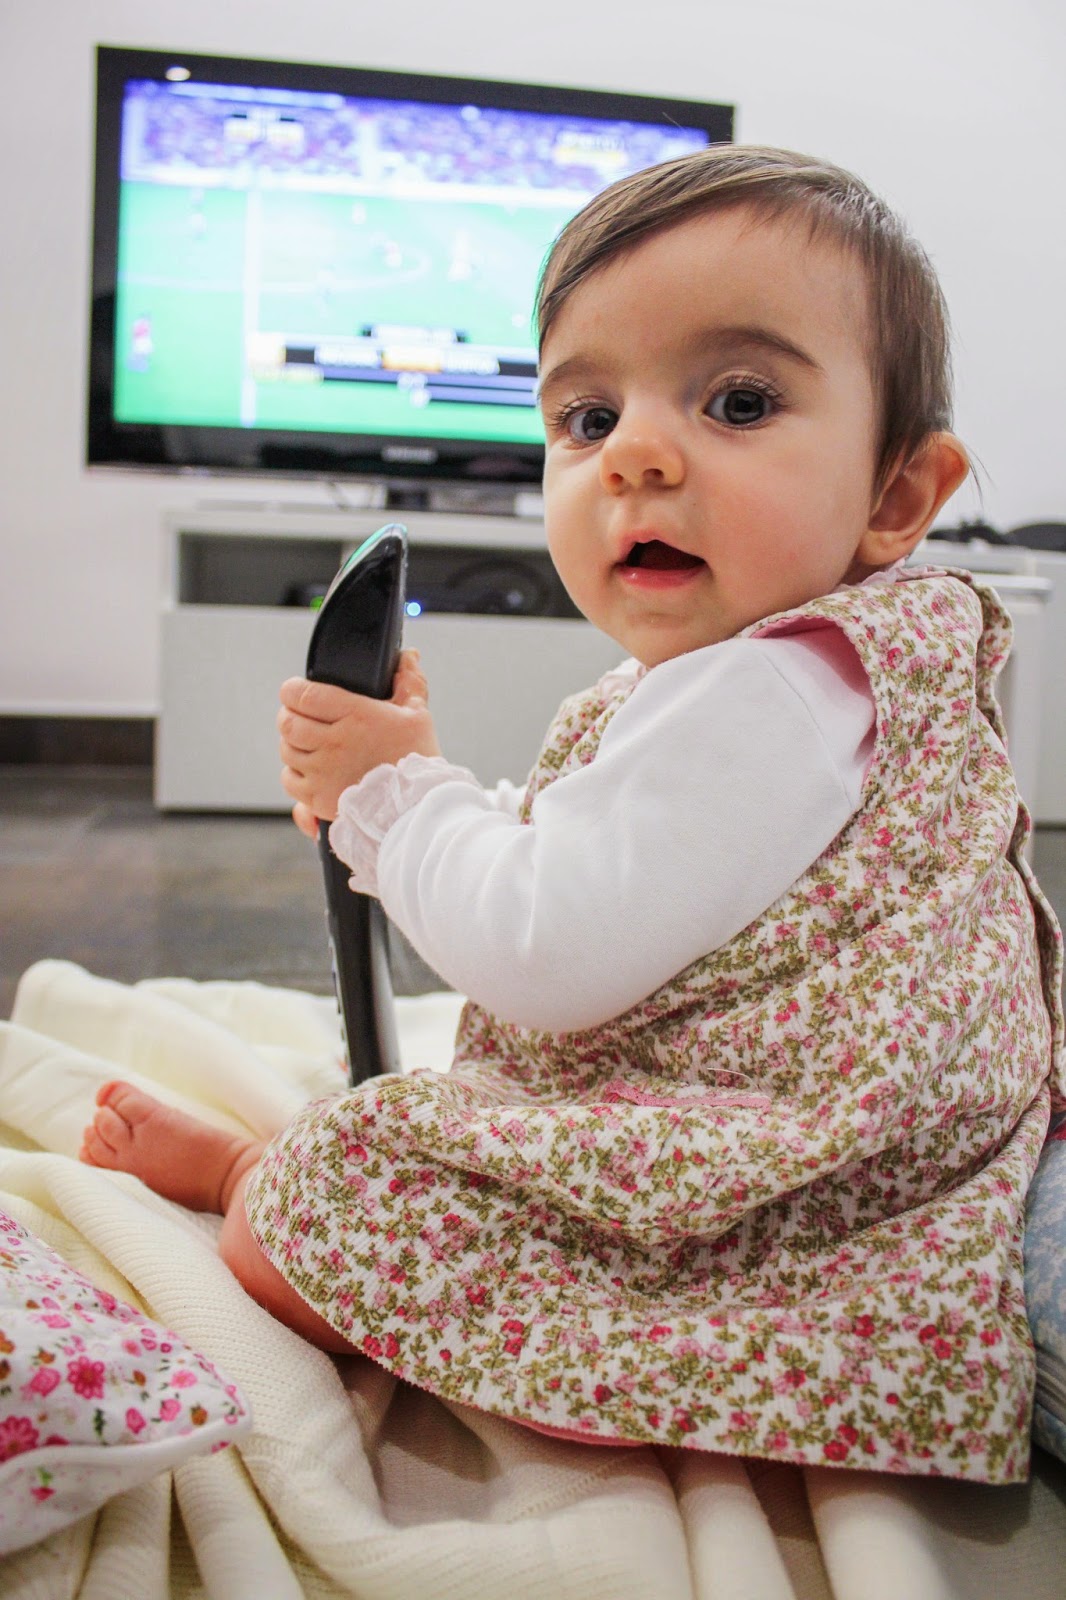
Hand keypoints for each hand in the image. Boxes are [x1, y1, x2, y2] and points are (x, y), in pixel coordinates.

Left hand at [278, 649, 439, 835]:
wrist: (416, 808)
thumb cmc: (418, 761)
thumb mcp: (417, 715)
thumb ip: (409, 681)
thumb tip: (408, 657)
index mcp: (355, 715)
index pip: (301, 695)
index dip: (293, 690)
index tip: (297, 691)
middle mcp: (334, 743)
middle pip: (287, 722)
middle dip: (290, 715)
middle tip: (302, 717)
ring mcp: (323, 772)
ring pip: (286, 750)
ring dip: (293, 744)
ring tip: (310, 744)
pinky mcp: (319, 798)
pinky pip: (290, 779)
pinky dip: (295, 772)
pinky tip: (313, 769)